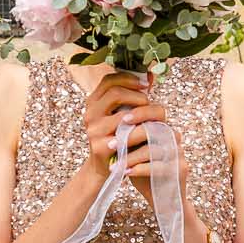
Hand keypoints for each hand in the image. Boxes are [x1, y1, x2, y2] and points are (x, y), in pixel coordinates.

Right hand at [80, 69, 168, 187]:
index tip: (146, 84)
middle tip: (150, 104)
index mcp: (93, 102)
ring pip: (124, 116)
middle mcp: (90, 114)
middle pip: (115, 93)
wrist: (106, 168)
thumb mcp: (122, 114)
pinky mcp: (100, 147)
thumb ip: (133, 96)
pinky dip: (142, 133)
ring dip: (143, 116)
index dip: (129, 78)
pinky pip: (126, 136)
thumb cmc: (118, 137)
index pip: (109, 80)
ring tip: (153, 120)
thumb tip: (151, 75)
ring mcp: (94, 130)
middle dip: (138, 96)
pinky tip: (151, 134)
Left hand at [111, 116, 191, 211]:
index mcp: (165, 130)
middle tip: (111, 144)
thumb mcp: (135, 152)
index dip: (140, 112)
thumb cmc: (145, 174)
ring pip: (152, 150)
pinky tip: (126, 173)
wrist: (163, 199)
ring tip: (115, 165)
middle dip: (129, 137)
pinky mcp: (180, 170)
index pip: (157, 112)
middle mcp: (174, 139)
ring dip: (130, 157)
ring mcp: (179, 154)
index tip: (122, 118)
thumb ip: (129, 138)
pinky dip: (139, 169)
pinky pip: (157, 167)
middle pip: (153, 130)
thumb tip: (111, 122)